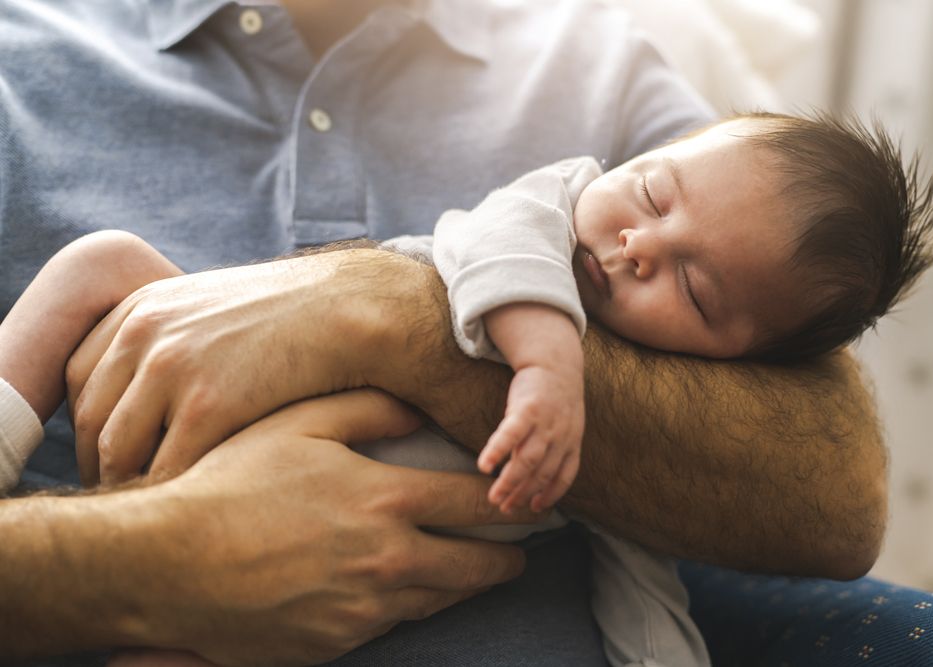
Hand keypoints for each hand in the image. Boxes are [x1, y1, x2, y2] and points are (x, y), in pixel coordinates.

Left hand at [66, 250, 390, 484]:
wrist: (352, 309)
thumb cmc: (296, 316)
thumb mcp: (217, 308)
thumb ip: (175, 335)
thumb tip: (154, 390)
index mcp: (142, 307)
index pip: (81, 379)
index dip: (91, 427)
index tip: (110, 458)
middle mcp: (144, 333)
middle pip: (92, 420)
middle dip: (102, 467)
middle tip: (126, 498)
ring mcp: (172, 368)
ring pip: (119, 452)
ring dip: (132, 489)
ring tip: (159, 513)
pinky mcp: (208, 405)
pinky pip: (168, 468)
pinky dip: (173, 495)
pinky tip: (195, 510)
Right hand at [133, 389, 536, 665]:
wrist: (165, 564)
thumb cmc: (230, 483)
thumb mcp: (298, 423)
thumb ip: (367, 409)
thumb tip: (418, 410)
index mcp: (386, 500)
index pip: (478, 505)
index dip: (512, 504)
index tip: (531, 503)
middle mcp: (389, 560)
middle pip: (479, 567)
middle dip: (507, 559)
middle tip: (519, 550)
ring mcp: (365, 609)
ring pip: (442, 600)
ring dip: (464, 584)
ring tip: (474, 569)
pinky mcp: (338, 643)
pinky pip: (395, 625)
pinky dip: (411, 605)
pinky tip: (406, 588)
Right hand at [478, 364, 583, 513]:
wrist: (555, 362)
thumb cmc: (555, 399)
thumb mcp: (566, 425)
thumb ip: (555, 449)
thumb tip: (537, 477)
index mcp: (572, 442)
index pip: (564, 476)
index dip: (550, 494)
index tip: (534, 508)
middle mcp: (561, 437)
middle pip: (542, 473)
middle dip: (523, 494)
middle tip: (504, 508)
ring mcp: (545, 423)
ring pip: (528, 460)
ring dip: (510, 482)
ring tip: (494, 497)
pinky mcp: (526, 409)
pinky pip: (510, 435)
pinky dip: (497, 452)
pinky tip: (484, 466)